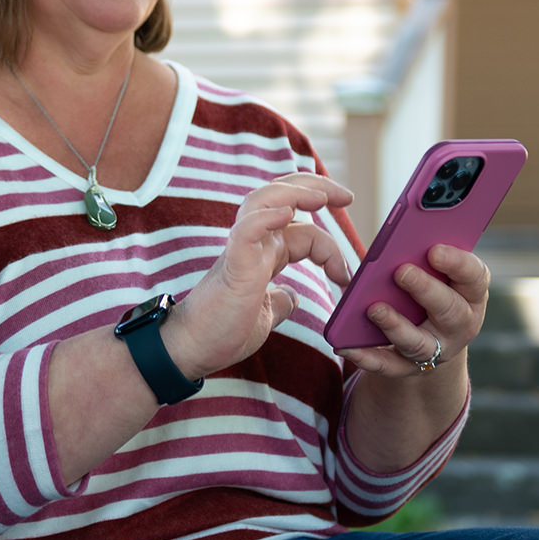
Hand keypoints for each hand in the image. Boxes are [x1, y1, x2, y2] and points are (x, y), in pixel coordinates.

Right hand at [164, 173, 352, 379]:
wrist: (190, 352)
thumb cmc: (221, 333)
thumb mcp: (265, 316)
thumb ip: (280, 301)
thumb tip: (293, 296)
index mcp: (263, 255)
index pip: (302, 230)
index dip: (330, 247)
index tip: (345, 277)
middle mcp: (253, 244)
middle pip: (282, 196)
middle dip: (317, 187)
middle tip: (347, 196)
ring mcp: (241, 251)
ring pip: (264, 200)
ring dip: (295, 192)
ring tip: (323, 196)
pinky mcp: (232, 265)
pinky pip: (246, 229)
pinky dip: (266, 216)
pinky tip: (286, 213)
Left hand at [336, 244, 489, 376]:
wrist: (432, 340)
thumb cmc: (434, 289)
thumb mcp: (440, 274)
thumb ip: (427, 256)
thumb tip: (398, 238)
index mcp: (471, 294)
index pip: (474, 276)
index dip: (457, 263)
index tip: (434, 249)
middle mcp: (460, 325)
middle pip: (448, 309)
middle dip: (425, 289)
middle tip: (401, 272)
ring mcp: (436, 350)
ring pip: (417, 342)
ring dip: (395, 325)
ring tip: (373, 308)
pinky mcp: (407, 368)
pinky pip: (386, 365)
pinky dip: (366, 357)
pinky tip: (345, 346)